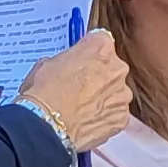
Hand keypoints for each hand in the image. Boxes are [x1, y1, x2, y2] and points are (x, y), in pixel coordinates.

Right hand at [20, 31, 130, 150]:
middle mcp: (117, 67)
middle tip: (79, 88)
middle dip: (99, 76)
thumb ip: (70, 58)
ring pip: (116, 92)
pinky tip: (87, 121)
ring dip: (104, 98)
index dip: (89, 52)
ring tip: (82, 108)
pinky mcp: (122, 117)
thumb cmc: (45, 91)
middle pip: (112, 68)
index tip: (81, 60)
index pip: (100, 42)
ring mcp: (122, 93)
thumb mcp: (49, 62)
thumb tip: (70, 64)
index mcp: (101, 46)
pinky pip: (115, 114)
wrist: (48, 124)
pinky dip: (105, 117)